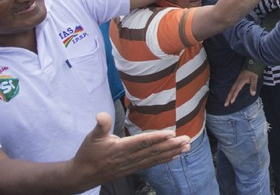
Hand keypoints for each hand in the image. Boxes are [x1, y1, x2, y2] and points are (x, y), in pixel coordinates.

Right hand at [71, 113, 189, 187]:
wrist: (82, 175)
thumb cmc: (88, 153)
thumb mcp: (92, 137)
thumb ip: (100, 125)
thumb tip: (101, 115)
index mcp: (120, 148)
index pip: (142, 142)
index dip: (157, 138)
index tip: (172, 133)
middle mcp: (129, 158)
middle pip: (153, 150)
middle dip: (171, 145)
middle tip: (187, 140)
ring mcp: (132, 165)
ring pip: (155, 158)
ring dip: (172, 152)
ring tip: (186, 147)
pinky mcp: (133, 168)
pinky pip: (151, 164)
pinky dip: (164, 160)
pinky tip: (175, 156)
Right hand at [224, 69, 257, 105]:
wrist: (251, 64)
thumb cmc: (253, 72)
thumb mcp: (254, 78)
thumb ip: (253, 86)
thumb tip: (253, 94)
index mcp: (240, 81)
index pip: (236, 90)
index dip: (233, 96)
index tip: (231, 102)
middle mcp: (237, 81)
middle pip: (231, 90)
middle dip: (228, 97)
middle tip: (225, 104)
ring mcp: (237, 80)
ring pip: (231, 89)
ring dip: (229, 95)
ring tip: (226, 101)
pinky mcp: (238, 79)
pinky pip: (233, 87)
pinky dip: (231, 91)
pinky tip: (231, 94)